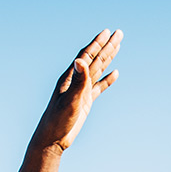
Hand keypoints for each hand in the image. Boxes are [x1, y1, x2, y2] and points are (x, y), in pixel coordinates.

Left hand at [33, 28, 122, 151]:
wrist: (52, 139)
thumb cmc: (57, 120)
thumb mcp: (69, 100)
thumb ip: (78, 81)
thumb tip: (80, 60)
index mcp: (70, 78)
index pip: (86, 56)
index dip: (97, 43)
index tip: (107, 32)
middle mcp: (76, 81)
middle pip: (94, 59)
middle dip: (106, 46)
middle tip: (119, 33)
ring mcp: (81, 91)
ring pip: (98, 70)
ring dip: (108, 58)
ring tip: (117, 46)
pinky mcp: (85, 102)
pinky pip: (98, 87)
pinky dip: (107, 79)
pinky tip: (115, 73)